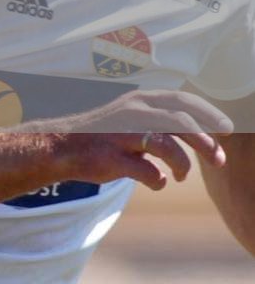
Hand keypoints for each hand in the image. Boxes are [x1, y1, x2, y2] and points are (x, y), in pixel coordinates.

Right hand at [48, 91, 232, 190]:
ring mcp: (120, 135)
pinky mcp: (110, 158)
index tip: (226, 128)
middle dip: (205, 142)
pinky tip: (157, 183)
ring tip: (181, 176)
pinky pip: (147, 172)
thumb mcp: (131, 119)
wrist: (58, 147)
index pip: (182, 101)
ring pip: (167, 146)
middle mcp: (131, 112)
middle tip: (218, 160)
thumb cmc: (101, 135)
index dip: (209, 113)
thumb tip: (200, 137)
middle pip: (181, 122)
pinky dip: (158, 181)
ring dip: (183, 165)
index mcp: (139, 101)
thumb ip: (159, 123)